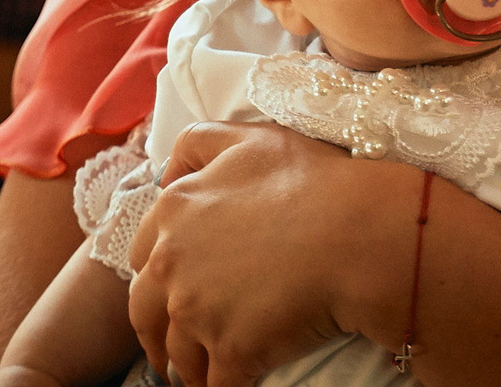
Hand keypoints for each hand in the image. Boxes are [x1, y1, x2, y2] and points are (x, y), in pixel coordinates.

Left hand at [129, 120, 417, 386]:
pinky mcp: (230, 350)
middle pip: (145, 311)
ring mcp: (197, 310)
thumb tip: (166, 172)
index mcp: (174, 210)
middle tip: (173, 345)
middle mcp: (172, 262)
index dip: (157, 275)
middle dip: (157, 331)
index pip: (140, 254)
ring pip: (177, 354)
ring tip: (201, 375)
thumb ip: (198, 145)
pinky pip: (215, 384)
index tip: (170, 290)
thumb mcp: (251, 138)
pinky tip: (230, 386)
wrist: (360, 231)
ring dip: (187, 368)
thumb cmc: (315, 181)